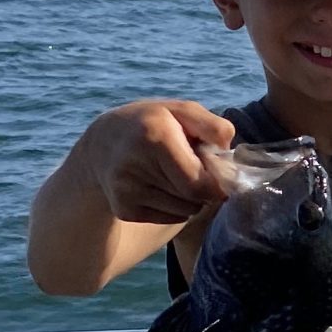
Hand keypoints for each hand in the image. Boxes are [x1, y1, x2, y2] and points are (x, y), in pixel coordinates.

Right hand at [84, 100, 235, 224]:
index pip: (198, 183)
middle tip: (198, 173)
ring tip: (176, 177)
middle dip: (205, 190)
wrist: (104, 142)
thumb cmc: (155, 124)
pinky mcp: (123, 209)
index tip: (218, 176)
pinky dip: (176, 208)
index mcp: (156, 135)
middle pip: (193, 199)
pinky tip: (162, 187)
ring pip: (184, 211)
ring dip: (191, 200)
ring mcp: (126, 190)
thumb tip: (227, 153)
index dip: (216, 185)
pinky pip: (170, 219)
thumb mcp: (183, 112)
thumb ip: (213, 126)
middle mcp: (136, 164)